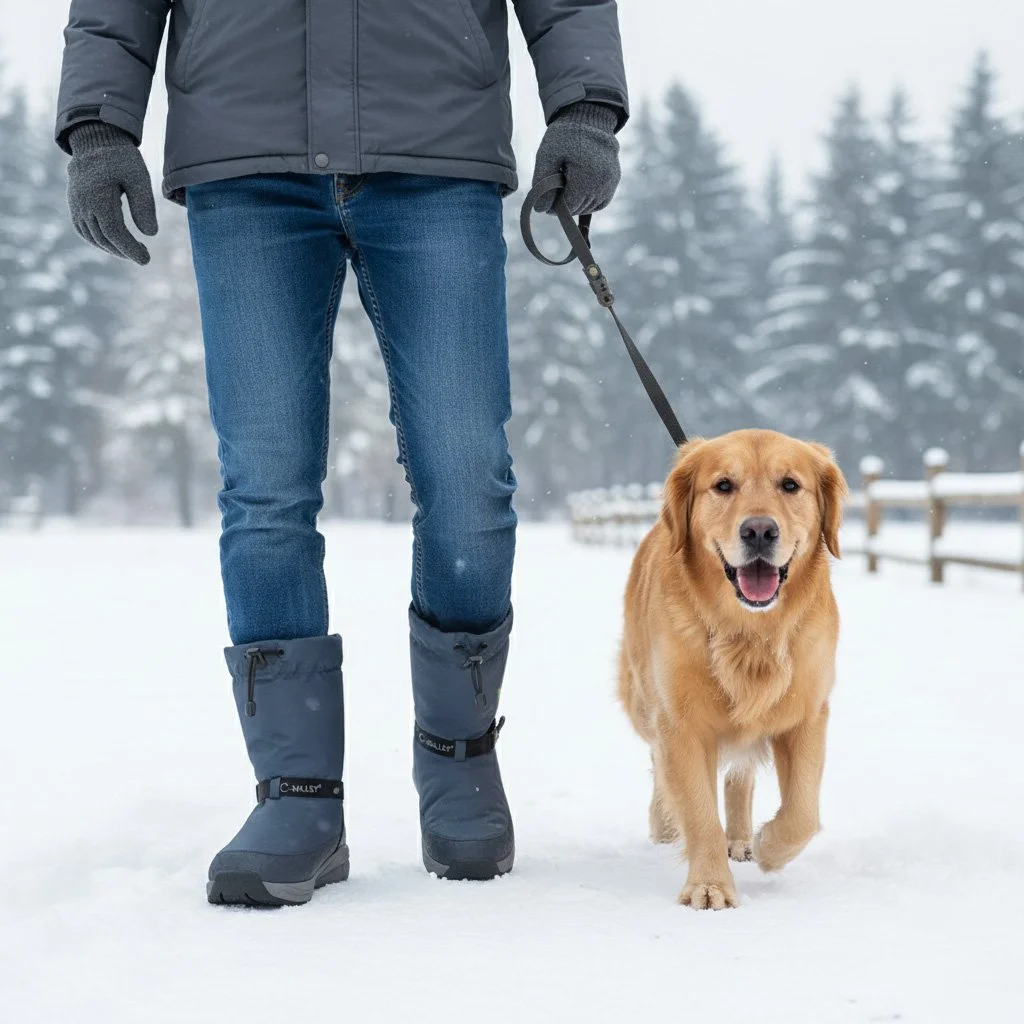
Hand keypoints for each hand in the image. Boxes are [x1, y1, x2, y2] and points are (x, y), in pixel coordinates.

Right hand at [67, 122, 158, 265]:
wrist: (96, 140)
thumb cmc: (121, 158)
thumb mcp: (139, 178)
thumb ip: (144, 205)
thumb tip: (150, 234)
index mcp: (97, 196)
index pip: (113, 232)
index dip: (129, 249)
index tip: (146, 259)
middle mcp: (82, 203)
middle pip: (103, 238)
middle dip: (124, 251)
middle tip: (145, 256)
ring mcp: (75, 205)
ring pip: (92, 237)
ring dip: (112, 248)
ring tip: (134, 250)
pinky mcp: (74, 204)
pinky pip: (84, 230)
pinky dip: (99, 241)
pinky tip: (116, 243)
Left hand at [531, 101, 621, 215]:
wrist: (589, 117)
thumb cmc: (564, 135)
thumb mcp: (547, 155)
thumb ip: (542, 182)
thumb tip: (541, 209)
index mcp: (586, 176)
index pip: (568, 206)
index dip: (554, 206)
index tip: (546, 197)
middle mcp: (602, 182)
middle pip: (578, 208)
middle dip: (564, 204)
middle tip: (554, 189)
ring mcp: (611, 182)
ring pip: (589, 207)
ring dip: (576, 203)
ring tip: (566, 185)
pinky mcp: (615, 180)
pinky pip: (601, 202)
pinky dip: (588, 201)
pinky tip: (579, 190)